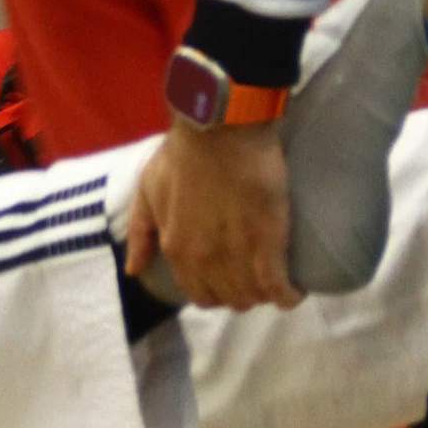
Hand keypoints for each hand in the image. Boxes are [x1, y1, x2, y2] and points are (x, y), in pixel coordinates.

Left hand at [125, 119, 298, 312]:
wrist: (221, 129)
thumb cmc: (184, 153)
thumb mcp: (148, 189)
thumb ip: (140, 232)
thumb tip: (133, 269)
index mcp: (176, 249)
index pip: (198, 293)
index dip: (215, 290)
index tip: (227, 278)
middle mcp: (203, 260)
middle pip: (229, 298)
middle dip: (242, 292)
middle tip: (254, 275)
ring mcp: (236, 255)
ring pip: (254, 296)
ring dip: (265, 293)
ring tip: (276, 278)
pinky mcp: (267, 243)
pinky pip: (278, 287)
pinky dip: (288, 294)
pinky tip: (294, 290)